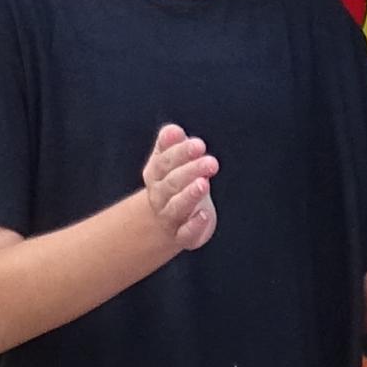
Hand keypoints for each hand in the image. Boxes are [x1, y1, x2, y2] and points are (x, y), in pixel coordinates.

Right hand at [140, 122, 218, 254]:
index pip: (165, 161)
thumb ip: (171, 143)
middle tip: (211, 162)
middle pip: (172, 182)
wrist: (168, 220)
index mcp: (155, 173)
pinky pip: (186, 232)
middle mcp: (159, 195)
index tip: (199, 145)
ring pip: (177, 206)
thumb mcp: (171, 159)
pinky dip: (194, 225)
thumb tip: (173, 130)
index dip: (181, 152)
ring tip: (204, 183)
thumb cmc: (175, 181)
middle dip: (191, 170)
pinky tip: (204, 214)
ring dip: (190, 195)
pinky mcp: (182, 235)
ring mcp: (169, 216)